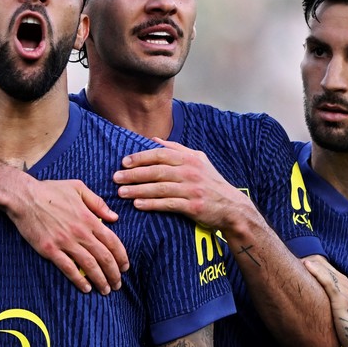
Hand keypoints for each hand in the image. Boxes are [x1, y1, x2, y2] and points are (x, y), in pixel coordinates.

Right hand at [6, 179, 128, 294]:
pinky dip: (79, 280)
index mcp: (89, 218)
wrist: (24, 197)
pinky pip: (68, 269)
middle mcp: (80, 233)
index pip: (112, 242)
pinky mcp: (50, 250)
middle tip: (118, 284)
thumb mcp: (78, 188)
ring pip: (89, 266)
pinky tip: (86, 288)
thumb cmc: (50, 191)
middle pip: (104, 257)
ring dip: (100, 280)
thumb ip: (98, 203)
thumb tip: (114, 217)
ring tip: (106, 290)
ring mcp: (65, 242)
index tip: (125, 267)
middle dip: (114, 274)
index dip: (121, 257)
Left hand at [114, 139, 252, 231]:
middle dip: (134, 174)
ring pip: (160, 188)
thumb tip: (154, 139)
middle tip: (115, 177)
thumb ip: (177, 149)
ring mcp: (192, 189)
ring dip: (138, 190)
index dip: (140, 157)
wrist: (232, 207)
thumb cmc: (211, 183)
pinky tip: (138, 204)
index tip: (124, 162)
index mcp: (190, 159)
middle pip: (157, 171)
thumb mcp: (199, 161)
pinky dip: (152, 204)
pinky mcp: (193, 206)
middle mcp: (190, 172)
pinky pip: (168, 204)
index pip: (160, 154)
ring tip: (121, 192)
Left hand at [303, 255, 347, 346]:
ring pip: (324, 269)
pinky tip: (306, 265)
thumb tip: (309, 299)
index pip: (325, 266)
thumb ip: (326, 301)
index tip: (294, 260)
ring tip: (294, 258)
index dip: (310, 262)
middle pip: (323, 264)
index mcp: (343, 285)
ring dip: (309, 262)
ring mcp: (344, 290)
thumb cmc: (347, 327)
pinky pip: (327, 281)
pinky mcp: (341, 299)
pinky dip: (317, 272)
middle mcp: (345, 284)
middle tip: (289, 257)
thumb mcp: (336, 310)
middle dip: (307, 259)